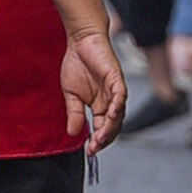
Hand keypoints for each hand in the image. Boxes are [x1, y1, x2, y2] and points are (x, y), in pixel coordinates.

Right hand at [62, 27, 127, 152]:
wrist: (81, 41)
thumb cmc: (77, 64)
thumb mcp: (71, 94)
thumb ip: (74, 113)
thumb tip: (72, 133)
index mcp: (100, 106)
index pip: (103, 129)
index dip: (97, 141)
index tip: (89, 151)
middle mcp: (110, 102)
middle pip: (113, 127)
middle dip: (104, 139)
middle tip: (94, 148)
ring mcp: (115, 92)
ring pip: (118, 116)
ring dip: (110, 128)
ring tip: (100, 139)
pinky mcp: (117, 80)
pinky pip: (120, 97)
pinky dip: (117, 107)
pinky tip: (110, 116)